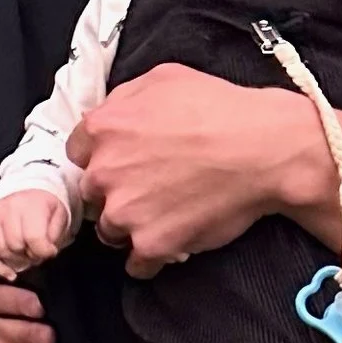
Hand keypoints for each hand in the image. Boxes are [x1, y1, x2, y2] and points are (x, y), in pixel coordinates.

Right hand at [0, 188, 72, 277]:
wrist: (26, 189)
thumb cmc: (45, 207)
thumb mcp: (60, 216)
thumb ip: (55, 234)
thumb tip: (46, 251)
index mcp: (30, 204)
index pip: (34, 238)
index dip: (44, 251)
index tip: (50, 251)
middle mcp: (8, 208)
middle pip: (16, 246)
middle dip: (30, 256)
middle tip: (37, 253)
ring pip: (2, 251)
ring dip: (17, 261)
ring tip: (27, 255)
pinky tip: (11, 274)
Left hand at [70, 64, 309, 276]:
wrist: (263, 149)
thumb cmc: (221, 108)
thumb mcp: (164, 78)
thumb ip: (124, 97)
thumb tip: (110, 114)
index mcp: (104, 128)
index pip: (77, 152)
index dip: (101, 157)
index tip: (121, 162)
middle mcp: (105, 171)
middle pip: (92, 193)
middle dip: (114, 192)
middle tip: (147, 188)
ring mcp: (126, 211)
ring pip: (109, 230)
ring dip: (129, 226)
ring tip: (161, 217)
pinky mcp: (151, 244)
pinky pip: (136, 264)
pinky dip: (149, 259)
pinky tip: (168, 244)